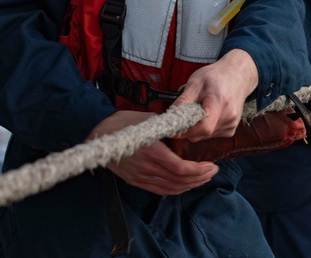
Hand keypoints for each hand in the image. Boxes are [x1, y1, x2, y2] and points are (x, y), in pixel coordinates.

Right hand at [89, 111, 217, 195]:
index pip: (181, 169)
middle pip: (179, 181)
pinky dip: (175, 189)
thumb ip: (168, 128)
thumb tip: (187, 128)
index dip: (199, 170)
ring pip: (171, 188)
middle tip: (213, 171)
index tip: (211, 165)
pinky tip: (185, 184)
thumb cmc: (123, 123)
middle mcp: (147, 168)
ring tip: (204, 178)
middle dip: (200, 178)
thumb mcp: (149, 120)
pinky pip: (159, 190)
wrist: (97, 134)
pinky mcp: (136, 181)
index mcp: (153, 152)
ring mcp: (140, 177)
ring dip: (190, 185)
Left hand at [172, 49, 258, 140]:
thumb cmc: (216, 76)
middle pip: (202, 134)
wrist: (238, 75)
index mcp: (220, 102)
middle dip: (189, 127)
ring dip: (197, 127)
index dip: (187, 130)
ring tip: (202, 109)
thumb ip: (183, 100)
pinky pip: (211, 135)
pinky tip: (209, 114)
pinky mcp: (231, 129)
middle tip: (187, 112)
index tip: (175, 126)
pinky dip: (205, 127)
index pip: (204, 127)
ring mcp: (232, 124)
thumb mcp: (196, 82)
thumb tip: (171, 117)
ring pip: (204, 136)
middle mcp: (229, 116)